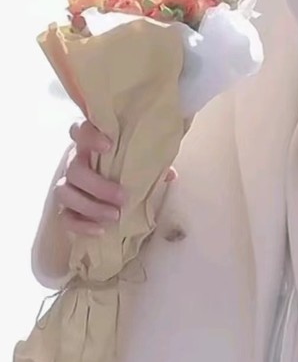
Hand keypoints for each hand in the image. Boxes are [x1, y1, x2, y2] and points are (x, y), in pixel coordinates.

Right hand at [54, 121, 177, 236]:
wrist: (108, 190)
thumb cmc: (123, 167)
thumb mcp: (137, 162)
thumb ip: (150, 164)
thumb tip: (170, 175)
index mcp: (90, 144)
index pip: (81, 131)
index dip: (91, 137)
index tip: (109, 145)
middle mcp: (74, 161)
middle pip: (74, 169)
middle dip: (97, 185)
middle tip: (122, 197)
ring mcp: (66, 184)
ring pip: (65, 193)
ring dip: (90, 206)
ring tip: (115, 216)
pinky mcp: (64, 207)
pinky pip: (65, 217)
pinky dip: (81, 225)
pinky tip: (100, 230)